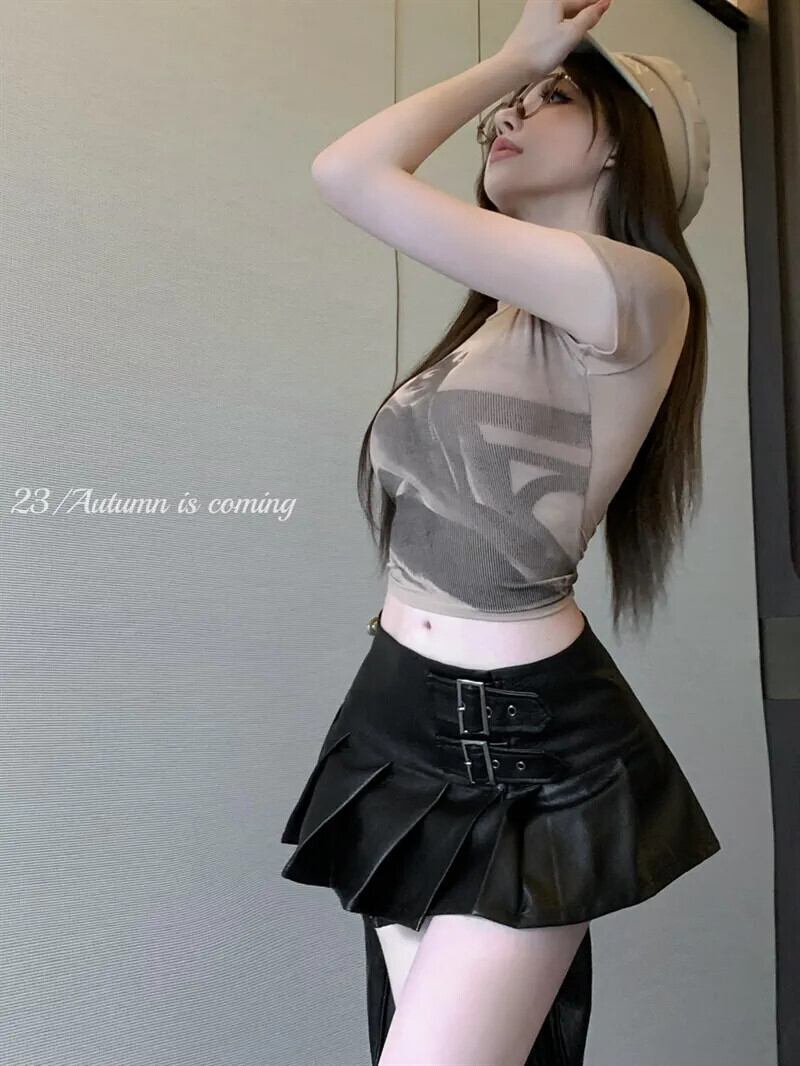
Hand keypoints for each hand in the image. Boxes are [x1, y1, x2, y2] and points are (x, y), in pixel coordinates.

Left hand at [498, 0, 613, 80]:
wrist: (513, 67)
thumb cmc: (540, 51)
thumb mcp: (571, 34)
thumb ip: (588, 18)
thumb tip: (602, 5)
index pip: (581, 0)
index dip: (596, 3)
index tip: (608, 3)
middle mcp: (541, 1)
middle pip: (570, 3)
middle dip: (584, 8)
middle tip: (599, 10)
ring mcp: (533, 12)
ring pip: (560, 11)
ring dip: (574, 15)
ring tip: (587, 19)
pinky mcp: (529, 25)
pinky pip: (552, 18)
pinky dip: (563, 21)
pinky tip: (568, 28)